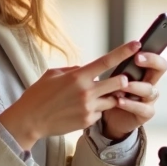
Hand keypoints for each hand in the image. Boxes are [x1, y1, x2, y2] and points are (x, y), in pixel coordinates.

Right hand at [0, 41, 141, 149]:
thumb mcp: (53, 74)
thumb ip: (74, 69)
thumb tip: (87, 68)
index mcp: (78, 76)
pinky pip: (101, 113)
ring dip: (109, 97)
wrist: (30, 120)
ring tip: (91, 97)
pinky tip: (80, 110)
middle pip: (119, 83)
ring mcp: (88, 108)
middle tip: (121, 79)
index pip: (106, 61)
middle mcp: (86, 92)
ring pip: (112, 100)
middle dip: (123, 80)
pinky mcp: (87, 121)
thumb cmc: (38, 94)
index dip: (124, 52)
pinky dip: (96, 110)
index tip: (136, 44)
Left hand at [100, 51, 166, 140]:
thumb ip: (116, 68)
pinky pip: (142, 107)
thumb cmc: (111, 94)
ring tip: (121, 86)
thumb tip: (109, 54)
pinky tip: (119, 101)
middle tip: (137, 59)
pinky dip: (130, 104)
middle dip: (151, 61)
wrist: (110, 118)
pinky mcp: (146, 113)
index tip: (138, 49)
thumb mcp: (112, 78)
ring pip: (149, 89)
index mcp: (144, 72)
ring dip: (134, 86)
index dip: (151, 54)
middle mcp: (150, 83)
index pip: (155, 58)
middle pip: (160, 68)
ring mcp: (149, 99)